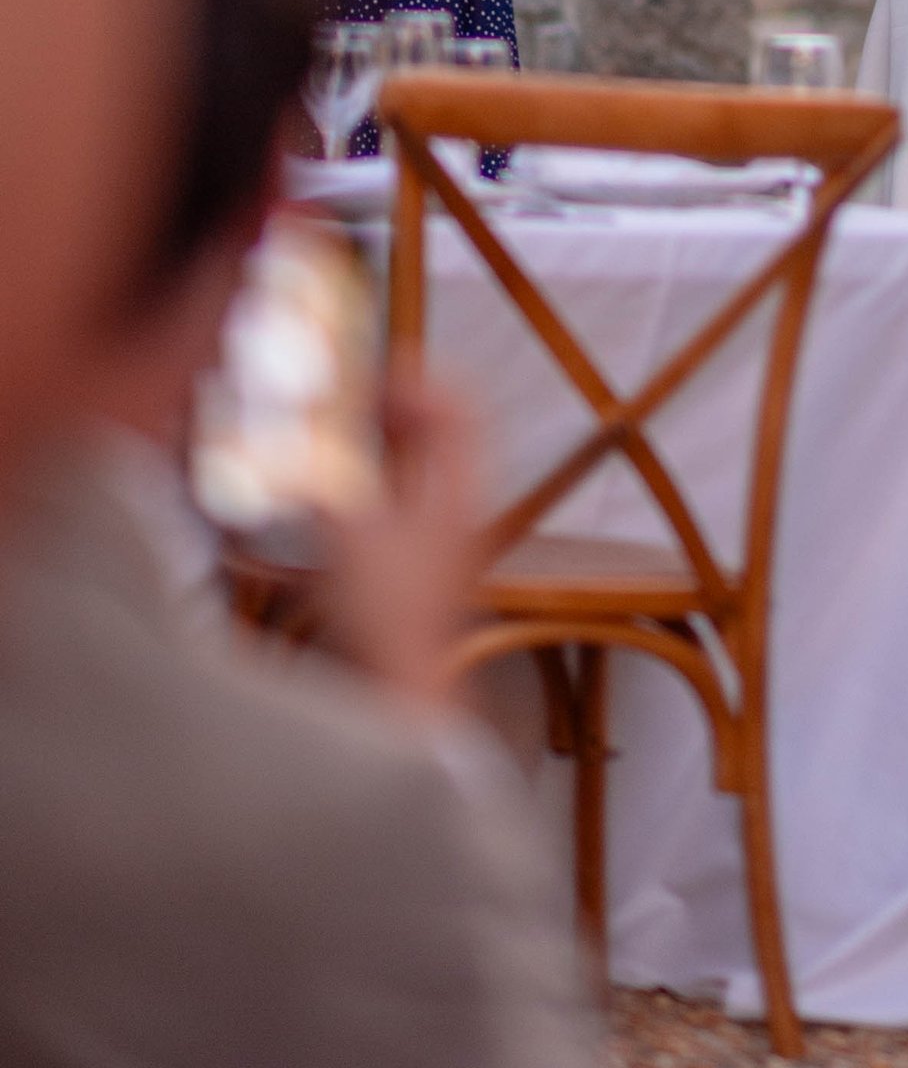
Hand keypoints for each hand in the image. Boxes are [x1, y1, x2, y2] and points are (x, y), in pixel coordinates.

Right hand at [323, 361, 481, 708]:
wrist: (397, 690)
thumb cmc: (388, 617)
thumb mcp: (351, 535)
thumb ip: (321, 482)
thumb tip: (288, 443)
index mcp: (458, 491)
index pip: (460, 409)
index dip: (421, 380)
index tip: (374, 376)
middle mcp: (456, 507)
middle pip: (438, 430)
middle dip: (392, 404)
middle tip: (346, 399)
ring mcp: (437, 535)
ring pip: (415, 462)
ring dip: (377, 438)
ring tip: (333, 433)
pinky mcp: (411, 561)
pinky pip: (396, 496)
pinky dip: (366, 477)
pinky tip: (329, 485)